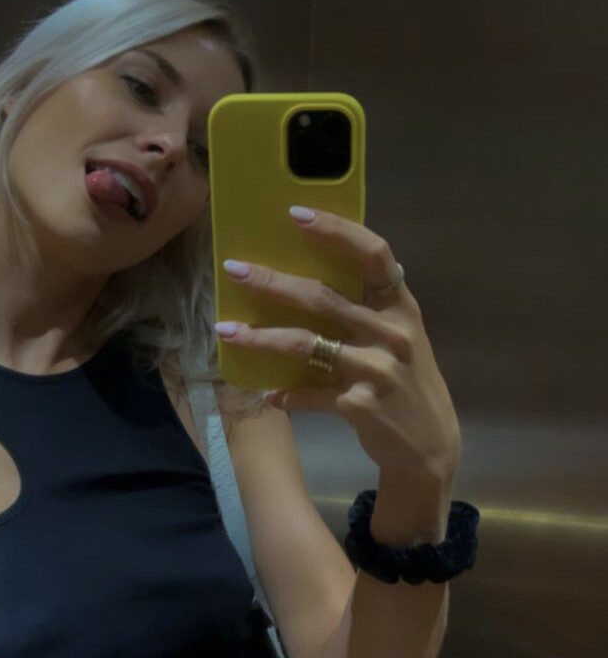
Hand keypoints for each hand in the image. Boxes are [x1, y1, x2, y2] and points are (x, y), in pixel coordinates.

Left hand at [215, 207, 461, 483]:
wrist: (430, 443)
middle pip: (323, 298)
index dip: (336, 230)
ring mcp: (377, 370)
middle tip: (235, 270)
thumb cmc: (405, 380)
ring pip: (306, 344)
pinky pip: (309, 393)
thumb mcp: (397, 337)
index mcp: (401, 307)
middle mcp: (392, 333)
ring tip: (227, 332)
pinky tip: (267, 393)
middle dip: (273, 282)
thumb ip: (366, 309)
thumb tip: (303, 279)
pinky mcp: (360, 405)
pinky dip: (285, 393)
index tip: (296, 214)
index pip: (374, 254)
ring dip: (262, 337)